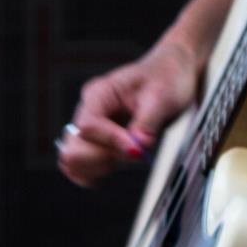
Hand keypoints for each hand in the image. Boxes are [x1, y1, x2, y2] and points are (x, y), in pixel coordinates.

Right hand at [56, 40, 199, 187]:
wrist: (174, 72)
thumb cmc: (167, 78)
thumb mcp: (161, 98)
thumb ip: (145, 124)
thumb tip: (135, 150)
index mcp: (98, 93)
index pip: (88, 127)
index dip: (112, 142)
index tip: (139, 147)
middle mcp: (88, 110)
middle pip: (75, 148)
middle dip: (104, 159)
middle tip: (134, 152)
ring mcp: (91, 127)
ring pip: (73, 160)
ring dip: (100, 168)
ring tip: (127, 157)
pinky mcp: (98, 141)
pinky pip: (79, 166)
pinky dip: (94, 174)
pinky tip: (115, 166)